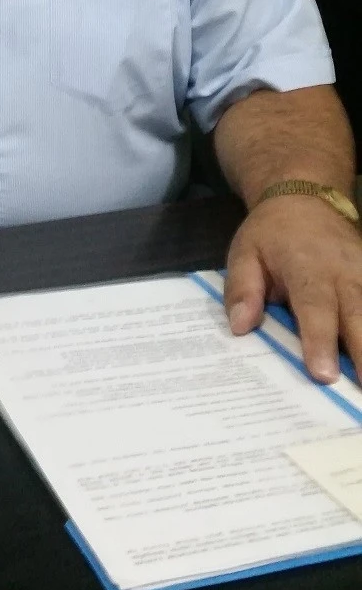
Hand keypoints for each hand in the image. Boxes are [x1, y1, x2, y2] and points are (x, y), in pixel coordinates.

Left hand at [224, 196, 361, 383]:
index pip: (314, 306)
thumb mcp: (245, 252)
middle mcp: (343, 273)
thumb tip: (240, 326)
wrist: (306, 198)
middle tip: (361, 391)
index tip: (323, 374)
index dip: (319, 340)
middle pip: (358, 315)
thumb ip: (241, 289)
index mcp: (306, 267)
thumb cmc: (272, 234)